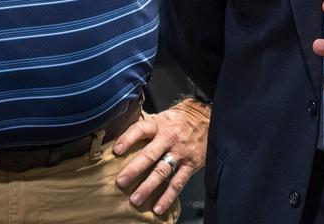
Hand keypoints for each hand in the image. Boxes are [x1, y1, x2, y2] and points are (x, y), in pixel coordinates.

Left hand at [113, 98, 209, 214]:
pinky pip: (178, 183)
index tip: (116, 151)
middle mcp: (169, 139)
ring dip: (148, 187)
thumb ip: (144, 126)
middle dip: (134, 169)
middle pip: (150, 155)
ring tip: (135, 199)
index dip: (127, 139)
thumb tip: (119, 133)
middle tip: (121, 182)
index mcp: (159, 124)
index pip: (140, 130)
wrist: (206, 117)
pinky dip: (168, 197)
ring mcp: (180, 153)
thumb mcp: (161, 116)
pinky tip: (158, 207)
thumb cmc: (178, 119)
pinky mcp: (190, 165)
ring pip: (162, 172)